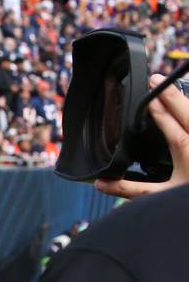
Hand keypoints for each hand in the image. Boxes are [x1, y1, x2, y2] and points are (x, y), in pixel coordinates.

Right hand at [95, 74, 188, 198]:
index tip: (147, 91)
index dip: (156, 105)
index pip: (169, 120)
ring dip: (184, 103)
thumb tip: (100, 183)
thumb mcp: (159, 196)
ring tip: (170, 92)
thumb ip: (130, 189)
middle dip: (170, 94)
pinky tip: (185, 112)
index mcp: (187, 148)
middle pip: (187, 110)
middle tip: (155, 79)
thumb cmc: (183, 202)